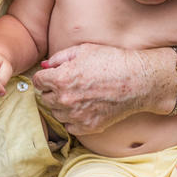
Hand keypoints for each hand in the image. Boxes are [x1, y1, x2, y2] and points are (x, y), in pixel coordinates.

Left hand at [31, 43, 154, 134]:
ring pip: (56, 113)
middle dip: (53, 90)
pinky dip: (73, 119)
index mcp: (60, 79)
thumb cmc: (113, 61)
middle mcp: (65, 99)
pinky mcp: (88, 127)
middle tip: (69, 84)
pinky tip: (84, 108)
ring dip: (62, 105)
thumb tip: (45, 66)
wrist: (138, 81)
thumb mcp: (84, 50)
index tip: (53, 75)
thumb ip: (59, 58)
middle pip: (45, 98)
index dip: (45, 76)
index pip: (38, 81)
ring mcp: (76, 115)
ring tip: (78, 96)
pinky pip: (70, 126)